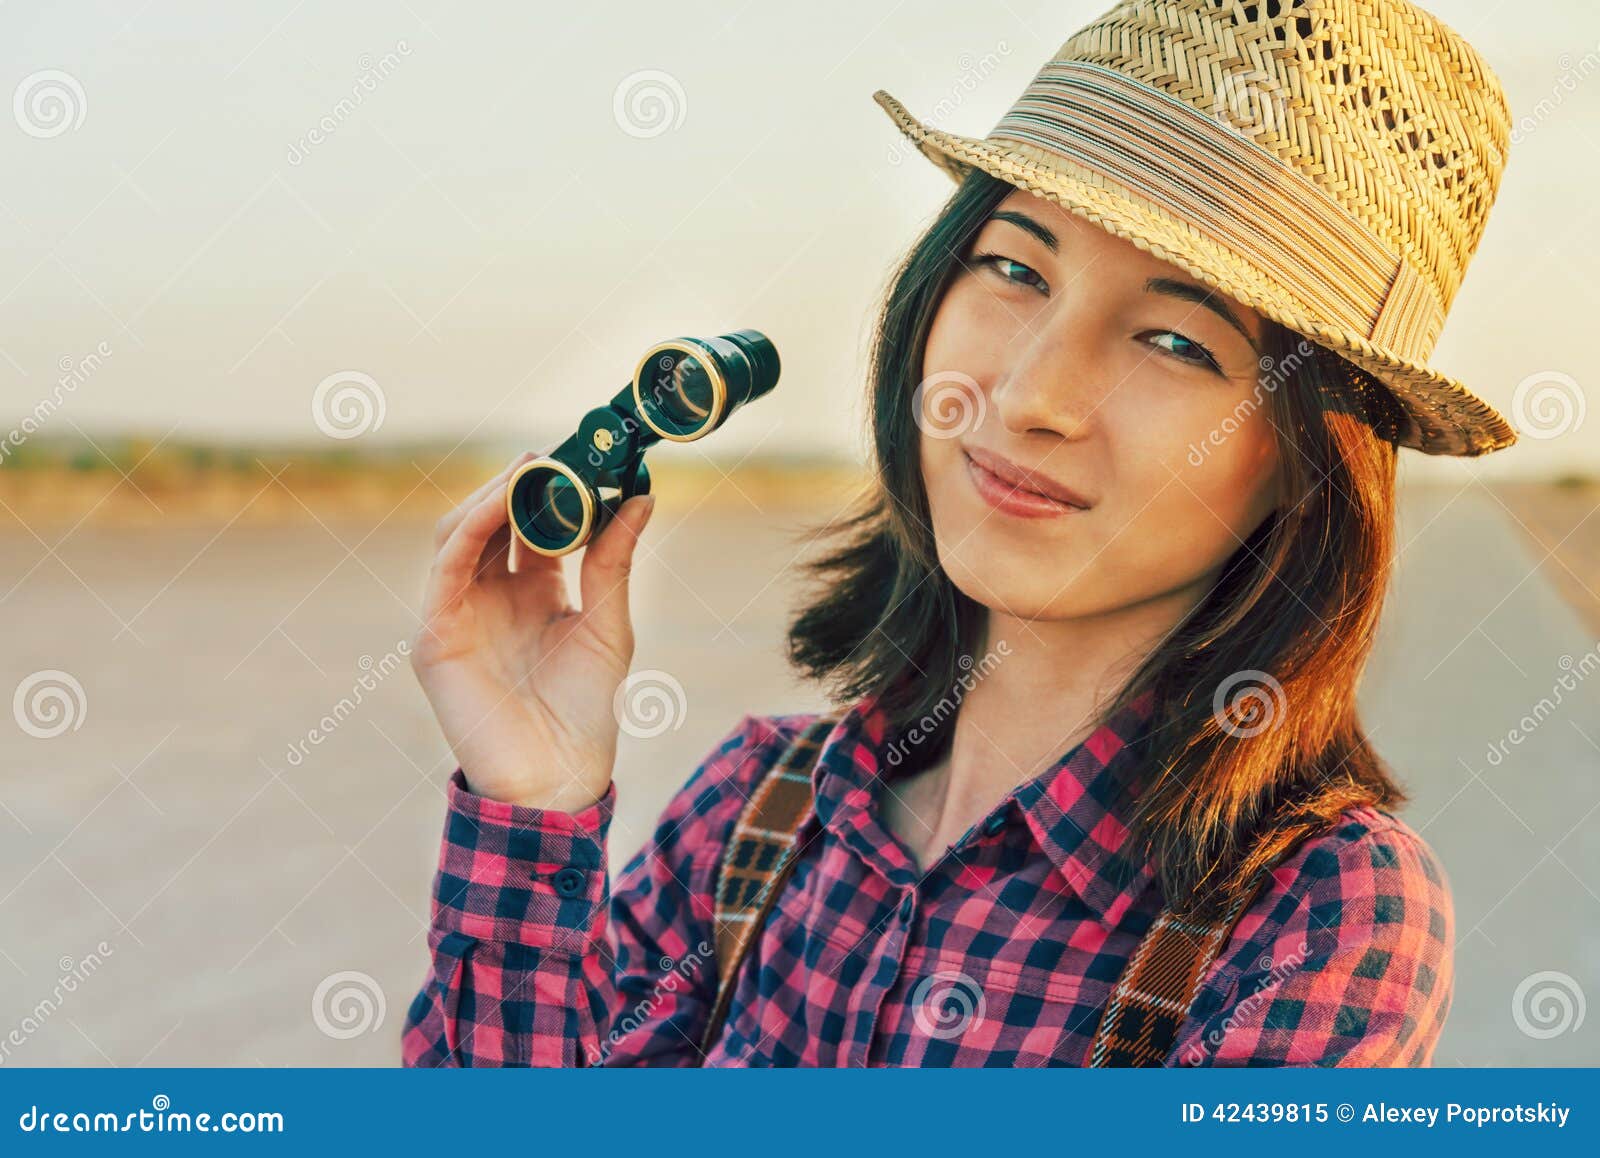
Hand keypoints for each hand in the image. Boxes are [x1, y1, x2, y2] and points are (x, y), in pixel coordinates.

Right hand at [410, 449, 657, 811]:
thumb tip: (642, 496)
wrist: (557, 780)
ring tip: (536, 465)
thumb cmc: (585, 714)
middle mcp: (492, 596)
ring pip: (462, 531)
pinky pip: (447, 565)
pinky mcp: (435, 635)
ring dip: (495, 492)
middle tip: (563, 451)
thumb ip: (614, 562)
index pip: (534, 523)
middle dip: (525, 481)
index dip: (556, 488)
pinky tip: (505, 498)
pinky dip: (473, 525)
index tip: (593, 455)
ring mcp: (458, 613)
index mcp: (534, 592)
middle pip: (494, 518)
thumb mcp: (609, 625)